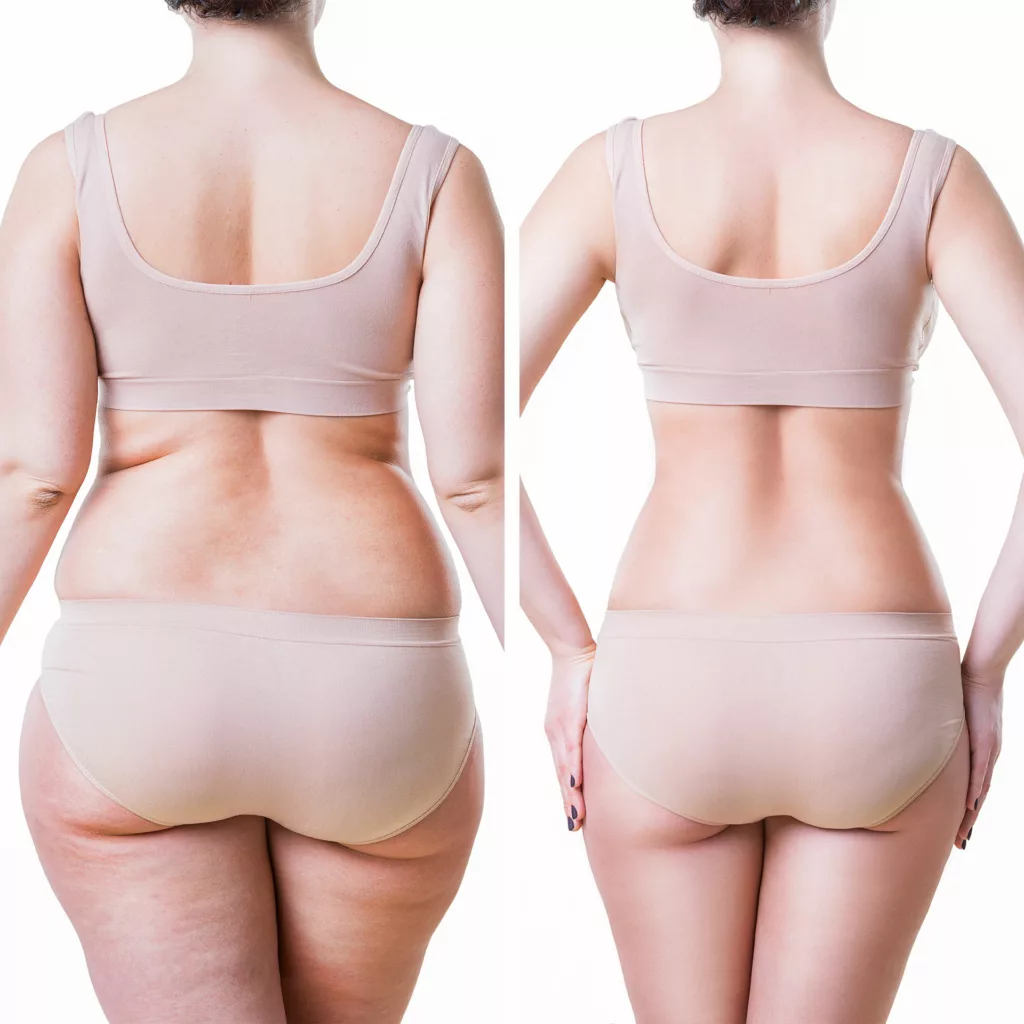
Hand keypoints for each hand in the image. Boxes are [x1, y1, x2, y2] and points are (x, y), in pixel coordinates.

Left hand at [544, 643, 595, 832]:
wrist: (573, 649)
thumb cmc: (586, 674)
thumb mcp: (590, 705)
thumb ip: (595, 724)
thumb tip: (610, 739)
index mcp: (560, 732)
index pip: (565, 768)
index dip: (569, 792)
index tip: (576, 814)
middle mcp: (556, 733)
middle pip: (562, 774)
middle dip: (569, 801)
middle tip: (574, 827)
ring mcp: (559, 726)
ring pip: (564, 767)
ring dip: (570, 793)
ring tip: (576, 817)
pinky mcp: (568, 717)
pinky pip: (571, 747)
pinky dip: (573, 767)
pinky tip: (576, 784)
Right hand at [956, 667, 1003, 849]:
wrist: (982, 673)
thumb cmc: (965, 691)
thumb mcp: (954, 718)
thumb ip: (943, 732)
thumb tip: (922, 738)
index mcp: (980, 753)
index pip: (974, 787)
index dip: (967, 809)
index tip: (959, 828)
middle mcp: (987, 756)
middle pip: (978, 796)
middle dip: (969, 821)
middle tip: (961, 843)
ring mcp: (988, 750)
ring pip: (980, 790)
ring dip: (972, 813)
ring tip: (964, 833)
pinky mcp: (985, 741)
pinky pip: (979, 771)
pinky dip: (975, 789)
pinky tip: (970, 804)